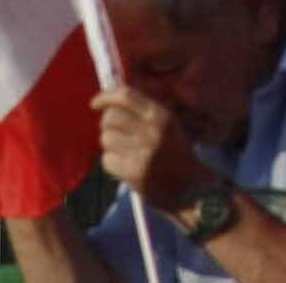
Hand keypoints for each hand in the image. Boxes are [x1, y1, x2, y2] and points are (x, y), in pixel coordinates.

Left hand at [93, 84, 206, 203]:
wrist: (190, 188)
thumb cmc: (176, 152)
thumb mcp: (167, 123)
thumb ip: (143, 111)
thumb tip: (111, 101)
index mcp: (160, 115)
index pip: (126, 96)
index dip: (106, 96)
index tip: (95, 103)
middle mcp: (151, 131)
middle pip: (111, 117)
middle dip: (106, 124)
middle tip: (113, 131)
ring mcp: (142, 153)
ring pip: (106, 139)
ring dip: (109, 144)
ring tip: (121, 149)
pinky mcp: (134, 174)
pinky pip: (107, 160)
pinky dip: (110, 161)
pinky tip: (122, 163)